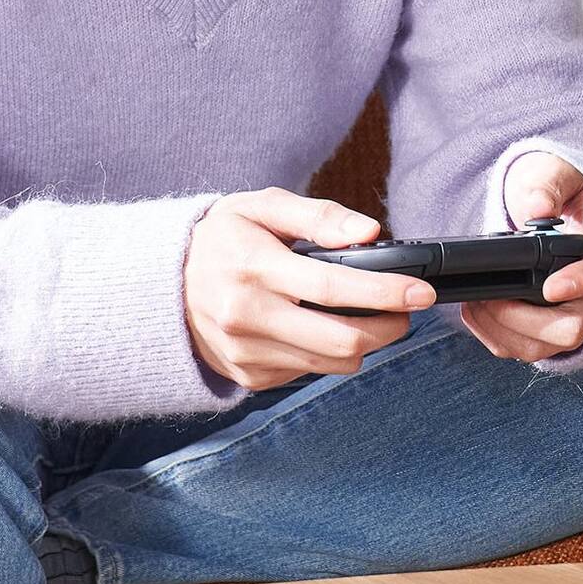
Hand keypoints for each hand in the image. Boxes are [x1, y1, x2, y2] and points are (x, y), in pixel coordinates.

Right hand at [183, 189, 426, 389]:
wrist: (161, 284)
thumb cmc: (221, 239)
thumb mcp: (262, 207)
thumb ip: (319, 216)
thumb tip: (370, 232)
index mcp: (253, 268)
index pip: (334, 287)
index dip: (386, 292)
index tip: (421, 292)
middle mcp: (247, 317)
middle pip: (342, 341)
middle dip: (389, 328)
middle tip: (405, 310)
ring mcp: (245, 352)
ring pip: (332, 364)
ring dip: (365, 345)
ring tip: (370, 318)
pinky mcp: (247, 376)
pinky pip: (308, 372)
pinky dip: (327, 354)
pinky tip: (320, 328)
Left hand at [456, 150, 582, 363]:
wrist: (552, 213)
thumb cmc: (558, 194)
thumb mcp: (556, 175)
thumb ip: (548, 187)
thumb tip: (538, 208)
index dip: (579, 284)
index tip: (550, 287)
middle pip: (572, 327)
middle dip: (522, 318)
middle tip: (488, 297)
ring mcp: (577, 319)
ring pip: (543, 347)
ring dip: (502, 330)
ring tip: (475, 302)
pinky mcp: (552, 334)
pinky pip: (523, 350)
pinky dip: (495, 337)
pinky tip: (477, 313)